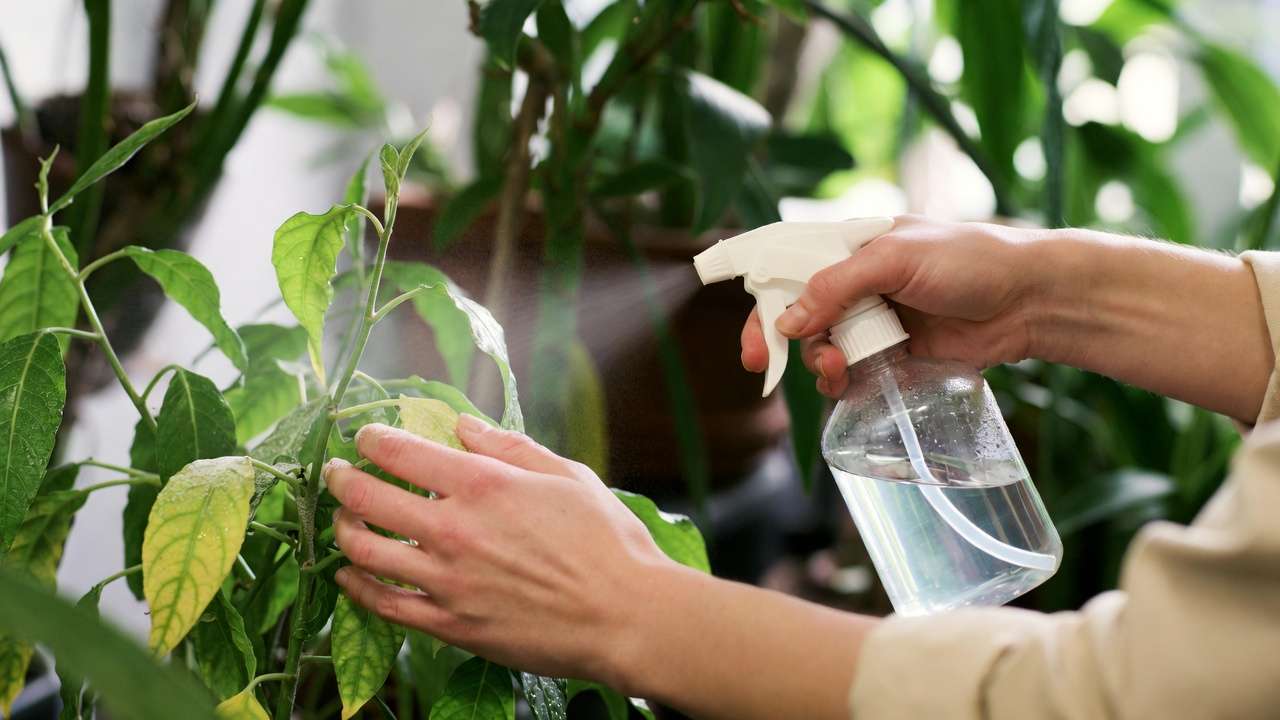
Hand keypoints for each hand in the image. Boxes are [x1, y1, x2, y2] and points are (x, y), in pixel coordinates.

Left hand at [324, 416, 674, 685]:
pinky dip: (357, 587)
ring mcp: (447, 581)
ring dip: (343, 530)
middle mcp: (454, 530)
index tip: (365, 436)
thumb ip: (510, 447)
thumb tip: (463, 425)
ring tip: (342, 521)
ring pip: (365, 551)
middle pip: (368, 498)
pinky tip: (349, 575)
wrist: (626, 617)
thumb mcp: (567, 475)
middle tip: (335, 472)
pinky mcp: (451, 625)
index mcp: (484, 485)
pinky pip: (385, 604)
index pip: (401, 452)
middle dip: (341, 479)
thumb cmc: (607, 543)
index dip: (372, 439)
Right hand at [740, 215, 1052, 396]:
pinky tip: (850, 384)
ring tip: (837, 370)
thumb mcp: (895, 259)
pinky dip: (842, 382)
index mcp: (850, 246)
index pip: (787, 264)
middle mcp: (855, 283)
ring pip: (820, 346)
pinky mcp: (893, 354)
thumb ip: (837, 286)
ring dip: (817, 362)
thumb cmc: (969, 260)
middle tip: (764, 365)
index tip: (751, 331)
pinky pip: (851, 372)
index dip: (762, 296)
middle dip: (779, 338)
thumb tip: (788, 322)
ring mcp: (873, 320)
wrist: (1029, 299)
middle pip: (796, 313)